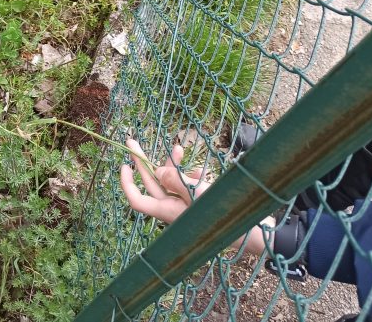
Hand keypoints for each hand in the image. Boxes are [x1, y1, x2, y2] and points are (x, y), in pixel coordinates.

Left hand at [118, 137, 267, 255]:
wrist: (247, 230)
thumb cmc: (220, 212)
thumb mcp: (195, 192)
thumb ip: (174, 180)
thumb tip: (158, 171)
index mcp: (166, 211)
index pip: (137, 200)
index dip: (127, 183)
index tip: (124, 164)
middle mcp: (171, 209)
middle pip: (150, 183)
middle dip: (142, 161)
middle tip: (131, 141)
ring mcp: (182, 205)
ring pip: (168, 181)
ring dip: (172, 165)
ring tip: (180, 149)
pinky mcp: (195, 202)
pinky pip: (184, 185)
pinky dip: (188, 175)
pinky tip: (199, 171)